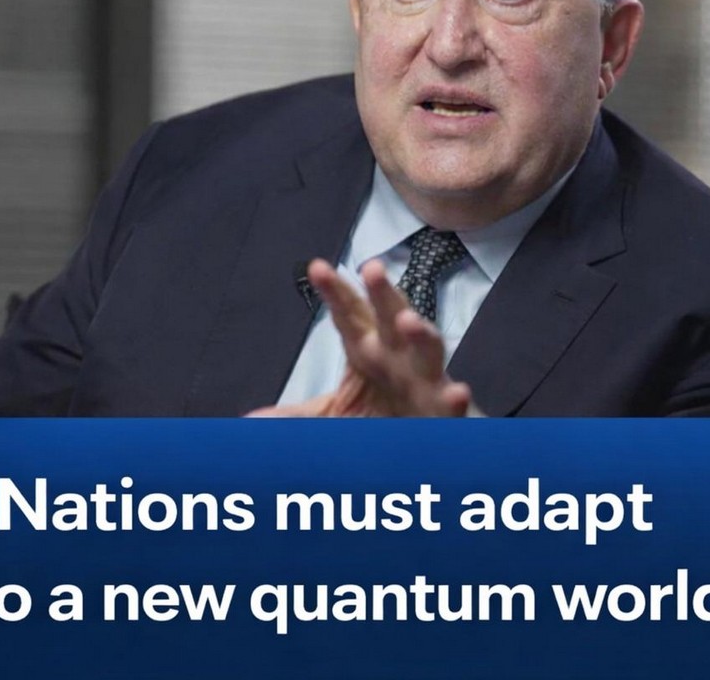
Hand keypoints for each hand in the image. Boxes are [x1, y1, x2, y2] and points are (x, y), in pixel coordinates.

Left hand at [248, 258, 478, 417]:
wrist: (427, 442)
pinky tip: (458, 392)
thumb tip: (251, 419)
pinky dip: (456, 399)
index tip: (317, 268)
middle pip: (389, 318)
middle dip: (382, 293)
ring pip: (427, 351)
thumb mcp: (336, 414)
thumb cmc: (385, 414)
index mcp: (368, 349)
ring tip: (408, 321)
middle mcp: (397, 357)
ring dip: (421, 334)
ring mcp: (425, 380)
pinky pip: (452, 404)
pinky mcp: (446, 411)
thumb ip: (297, 415)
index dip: (335, 292)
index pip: (348, 315)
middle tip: (371, 267)